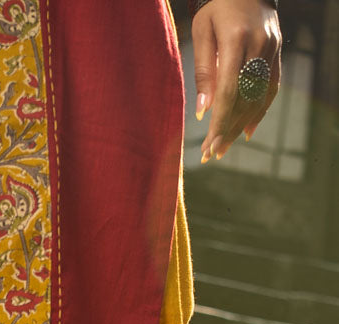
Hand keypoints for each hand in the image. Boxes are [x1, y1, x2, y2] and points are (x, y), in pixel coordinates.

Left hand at [192, 0, 281, 162]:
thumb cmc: (216, 8)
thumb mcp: (202, 33)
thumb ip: (204, 72)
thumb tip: (203, 112)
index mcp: (236, 40)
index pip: (229, 92)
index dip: (219, 122)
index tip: (208, 145)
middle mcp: (259, 46)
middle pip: (244, 99)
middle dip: (227, 129)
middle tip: (212, 153)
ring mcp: (271, 49)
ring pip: (258, 97)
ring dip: (241, 125)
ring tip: (224, 146)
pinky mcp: (277, 52)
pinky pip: (270, 88)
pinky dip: (259, 111)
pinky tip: (247, 130)